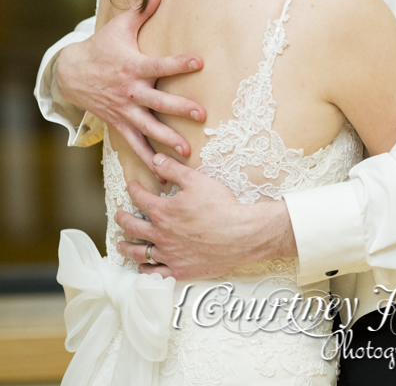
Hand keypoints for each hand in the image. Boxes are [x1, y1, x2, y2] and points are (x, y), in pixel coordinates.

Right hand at [56, 0, 205, 169]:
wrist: (72, 73)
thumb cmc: (103, 46)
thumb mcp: (120, 26)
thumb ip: (143, 9)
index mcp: (133, 66)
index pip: (160, 65)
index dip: (179, 63)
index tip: (199, 62)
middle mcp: (130, 91)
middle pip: (157, 102)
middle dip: (179, 109)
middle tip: (201, 114)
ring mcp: (124, 110)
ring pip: (147, 128)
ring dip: (167, 141)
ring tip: (187, 152)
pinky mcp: (119, 123)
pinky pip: (134, 144)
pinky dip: (147, 158)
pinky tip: (163, 172)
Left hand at [115, 154, 296, 278]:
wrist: (240, 234)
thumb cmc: (221, 206)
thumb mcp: (196, 179)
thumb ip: (173, 169)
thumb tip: (155, 160)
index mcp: (162, 211)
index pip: (140, 198)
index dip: (133, 189)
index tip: (130, 185)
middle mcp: (160, 234)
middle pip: (133, 227)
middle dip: (123, 219)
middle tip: (118, 216)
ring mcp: (169, 255)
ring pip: (139, 253)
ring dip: (127, 247)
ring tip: (120, 244)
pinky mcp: (179, 270)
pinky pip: (155, 274)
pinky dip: (144, 271)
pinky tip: (141, 268)